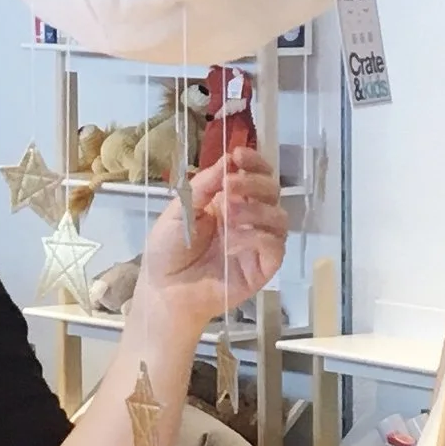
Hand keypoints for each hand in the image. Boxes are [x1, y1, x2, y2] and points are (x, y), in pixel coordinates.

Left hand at [138, 147, 287, 333]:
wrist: (165, 290)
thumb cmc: (169, 250)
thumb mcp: (181, 210)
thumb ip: (204, 185)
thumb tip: (228, 159)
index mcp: (229, 200)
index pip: (254, 174)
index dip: (253, 161)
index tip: (240, 154)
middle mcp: (248, 217)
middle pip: (271, 190)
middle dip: (253, 182)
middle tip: (230, 186)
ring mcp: (258, 242)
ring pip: (279, 216)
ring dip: (255, 209)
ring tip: (228, 215)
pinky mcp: (264, 266)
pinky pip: (274, 245)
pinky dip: (256, 237)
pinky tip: (232, 241)